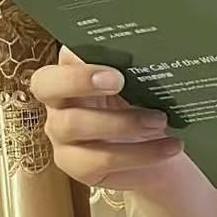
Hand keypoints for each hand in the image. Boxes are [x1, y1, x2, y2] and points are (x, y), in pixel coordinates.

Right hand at [29, 46, 185, 190]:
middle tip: (120, 81)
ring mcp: (61, 136)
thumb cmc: (144, 109)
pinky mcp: (77, 166)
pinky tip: (170, 146)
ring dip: (122, 121)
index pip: (59, 56)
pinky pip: (101, 159)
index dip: (76, 59)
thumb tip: (146, 50)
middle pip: (47, 87)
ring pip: (75, 124)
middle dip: (80, 81)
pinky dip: (141, 152)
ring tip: (160, 120)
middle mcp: (58, 103)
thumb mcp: (140, 86)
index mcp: (70, 74)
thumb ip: (133, 68)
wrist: (160, 152)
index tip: (109, 65)